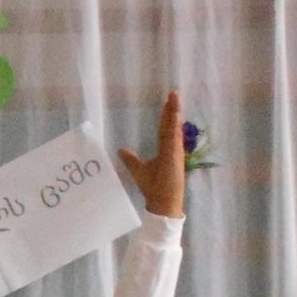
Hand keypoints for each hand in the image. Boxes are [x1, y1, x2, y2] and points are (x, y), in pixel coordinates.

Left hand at [117, 91, 186, 220]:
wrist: (163, 202)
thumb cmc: (154, 187)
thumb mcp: (138, 169)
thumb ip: (131, 159)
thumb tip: (120, 150)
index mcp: (167, 150)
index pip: (167, 128)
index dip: (167, 115)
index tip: (169, 102)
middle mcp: (173, 148)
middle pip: (172, 124)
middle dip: (172, 109)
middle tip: (173, 93)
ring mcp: (175, 151)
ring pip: (174, 127)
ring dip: (174, 111)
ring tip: (174, 96)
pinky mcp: (174, 155)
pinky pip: (174, 136)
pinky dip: (174, 124)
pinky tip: (174, 112)